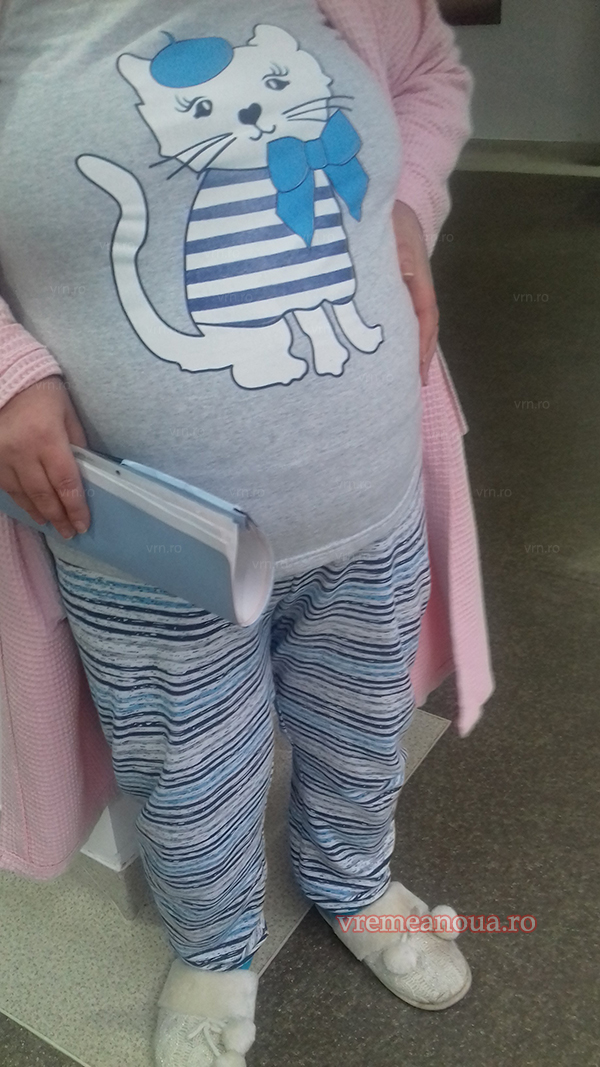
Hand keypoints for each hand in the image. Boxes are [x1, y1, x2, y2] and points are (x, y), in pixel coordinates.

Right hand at [0, 375, 90, 538]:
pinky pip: (6, 486)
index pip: (65, 483)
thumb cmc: (44, 394)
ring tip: (52, 524)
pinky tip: (31, 509)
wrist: (7, 378)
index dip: (75, 508)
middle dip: (58, 517)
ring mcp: (1, 456)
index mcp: (47, 439)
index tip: (83, 525)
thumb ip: (77, 445)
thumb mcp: (68, 415)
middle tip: (69, 533)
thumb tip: (85, 474)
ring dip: (39, 513)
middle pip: (43, 495)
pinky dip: (21, 500)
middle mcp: (22, 452)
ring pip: (22, 495)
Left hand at [392, 200, 439, 385]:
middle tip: (415, 380)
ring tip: (406, 370)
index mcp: (416, 266)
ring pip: (410, 314)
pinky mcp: (390, 276)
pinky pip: (397, 305)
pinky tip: (390, 342)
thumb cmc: (379, 207)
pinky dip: (396, 326)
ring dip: (409, 341)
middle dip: (420, 350)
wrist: (371, 189)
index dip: (424, 340)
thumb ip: (397, 249)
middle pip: (422, 319)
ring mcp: (402, 277)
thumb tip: (409, 276)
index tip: (420, 368)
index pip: (426, 311)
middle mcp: (413, 276)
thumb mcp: (390, 224)